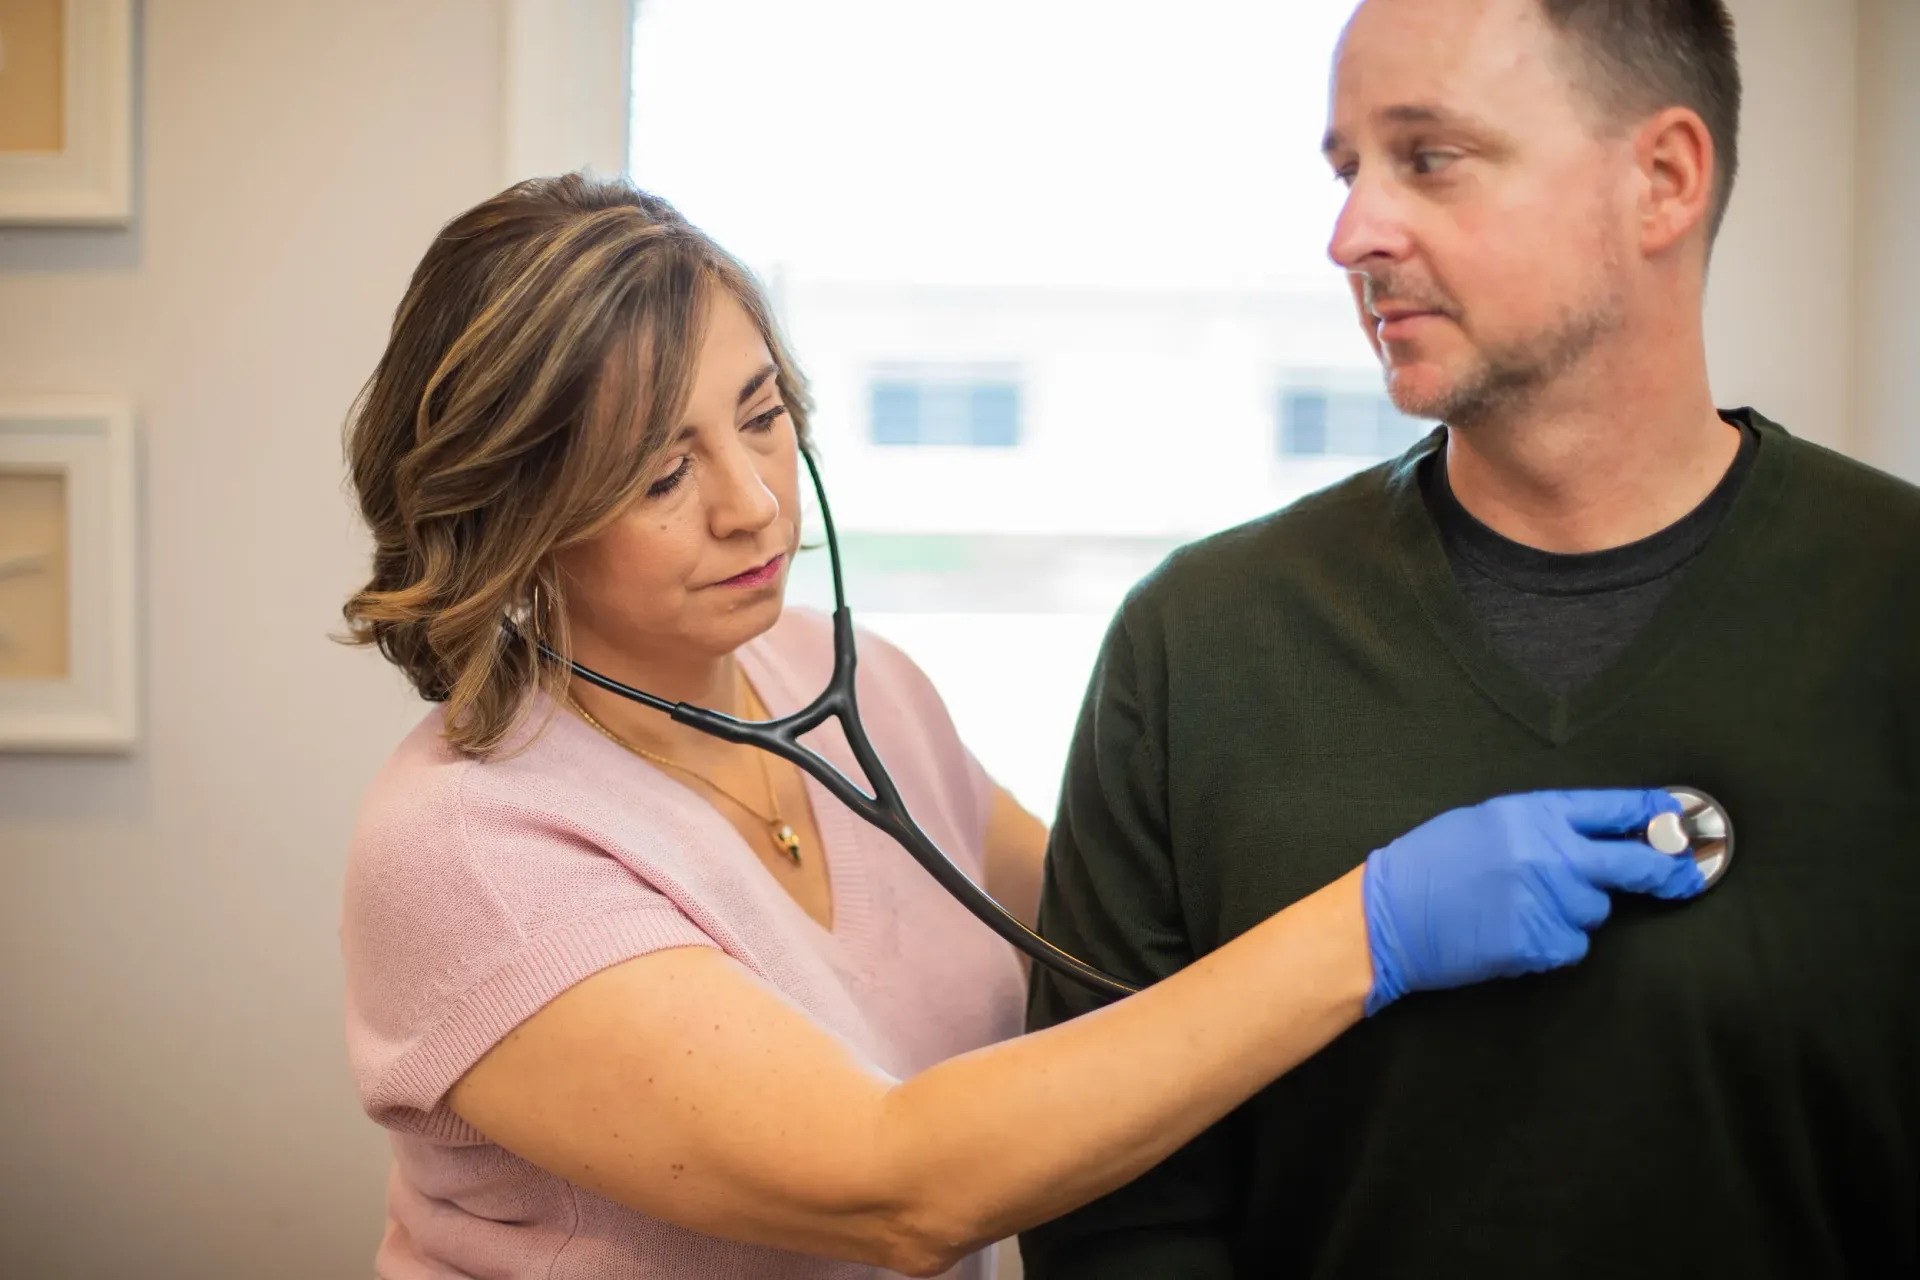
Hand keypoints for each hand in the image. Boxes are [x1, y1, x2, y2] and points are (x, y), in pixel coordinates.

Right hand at [1361, 789, 1704, 1014]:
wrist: (1388, 915)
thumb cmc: (1430, 864)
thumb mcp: (1486, 822)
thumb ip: (1544, 826)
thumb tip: (1601, 837)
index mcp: (1534, 813)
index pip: (1616, 809)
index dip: (1655, 814)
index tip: (1679, 819)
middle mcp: (1549, 853)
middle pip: (1634, 864)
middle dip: (1667, 873)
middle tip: (1685, 879)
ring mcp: (1547, 901)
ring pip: (1595, 911)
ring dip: (1574, 912)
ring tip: (1522, 907)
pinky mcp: (1540, 943)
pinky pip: (1572, 946)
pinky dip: (1553, 943)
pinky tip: (1515, 933)